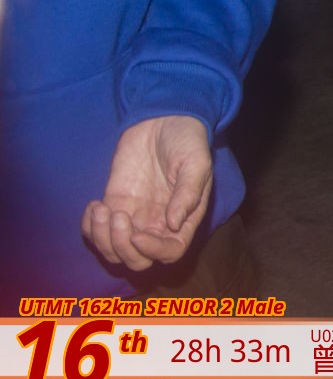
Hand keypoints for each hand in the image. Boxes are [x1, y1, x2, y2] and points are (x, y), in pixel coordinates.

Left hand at [83, 115, 213, 271]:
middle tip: (119, 216)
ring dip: (102, 238)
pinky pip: (96, 230)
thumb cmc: (187, 140)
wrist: (164, 119)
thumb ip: (187, 194)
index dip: (152, 251)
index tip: (137, 233)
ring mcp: (134, 215)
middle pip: (138, 259)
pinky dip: (89, 227)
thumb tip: (173, 225)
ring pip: (113, 249)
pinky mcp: (114, 203)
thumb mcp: (196, 163)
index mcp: (184, 217)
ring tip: (102, 209)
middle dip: (122, 247)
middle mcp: (158, 223)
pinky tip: (94, 205)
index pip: (170, 251)